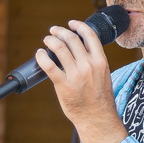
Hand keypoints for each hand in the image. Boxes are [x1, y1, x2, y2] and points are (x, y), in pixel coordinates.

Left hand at [36, 21, 125, 142]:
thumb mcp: (103, 76)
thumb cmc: (100, 99)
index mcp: (100, 61)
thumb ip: (94, 62)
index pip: (89, 35)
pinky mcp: (63, 85)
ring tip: (47, 40)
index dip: (78, 26)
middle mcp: (88, 65)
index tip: (71, 24)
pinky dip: (42, 56)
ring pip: (59, 48)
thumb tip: (80, 51)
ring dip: (51, 40)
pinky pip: (49, 66)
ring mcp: (76, 75)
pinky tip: (39, 54)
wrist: (97, 118)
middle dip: (60, 31)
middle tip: (53, 31)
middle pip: (72, 39)